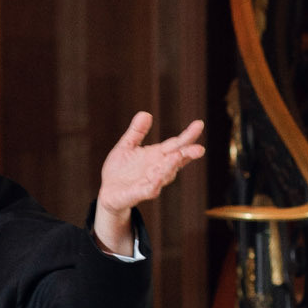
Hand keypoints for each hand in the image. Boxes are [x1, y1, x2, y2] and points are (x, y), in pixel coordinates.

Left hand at [94, 111, 204, 255]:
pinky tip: (158, 178)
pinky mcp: (138, 194)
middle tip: (199, 149)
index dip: (188, 135)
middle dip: (187, 154)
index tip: (199, 124)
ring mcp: (150, 182)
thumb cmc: (120, 170)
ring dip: (172, 166)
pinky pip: (149, 190)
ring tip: (178, 155)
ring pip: (165, 174)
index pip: (176, 144)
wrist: (107, 193)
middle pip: (176, 160)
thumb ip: (137, 131)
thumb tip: (145, 113)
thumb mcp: (126, 145)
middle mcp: (158, 169)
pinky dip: (154, 184)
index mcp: (157, 155)